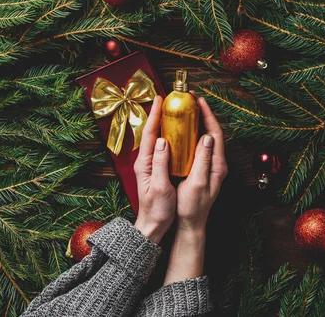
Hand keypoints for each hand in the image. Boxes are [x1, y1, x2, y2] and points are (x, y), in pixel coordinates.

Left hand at [133, 96, 175, 243]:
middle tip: (171, 99)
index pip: (149, 133)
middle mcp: (146, 161)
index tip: (161, 99)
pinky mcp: (157, 169)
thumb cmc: (157, 210)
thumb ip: (160, 164)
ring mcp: (151, 164)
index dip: (155, 115)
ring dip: (166, 123)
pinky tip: (180, 132)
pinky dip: (171, 135)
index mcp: (144, 164)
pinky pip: (164, 147)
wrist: (153, 227)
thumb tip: (162, 141)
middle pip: (153, 131)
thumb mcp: (159, 187)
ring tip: (176, 110)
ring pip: (158, 138)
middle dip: (161, 114)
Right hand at [163, 97, 226, 284]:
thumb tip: (206, 137)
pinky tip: (181, 131)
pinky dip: (191, 135)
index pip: (216, 134)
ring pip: (205, 138)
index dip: (208, 116)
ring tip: (187, 110)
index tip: (199, 102)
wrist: (190, 224)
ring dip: (197, 123)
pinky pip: (198, 146)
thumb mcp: (198, 183)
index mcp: (217, 165)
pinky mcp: (201, 169)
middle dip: (203, 115)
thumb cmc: (192, 207)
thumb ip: (203, 160)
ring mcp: (209, 166)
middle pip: (211, 132)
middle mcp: (216, 163)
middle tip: (192, 101)